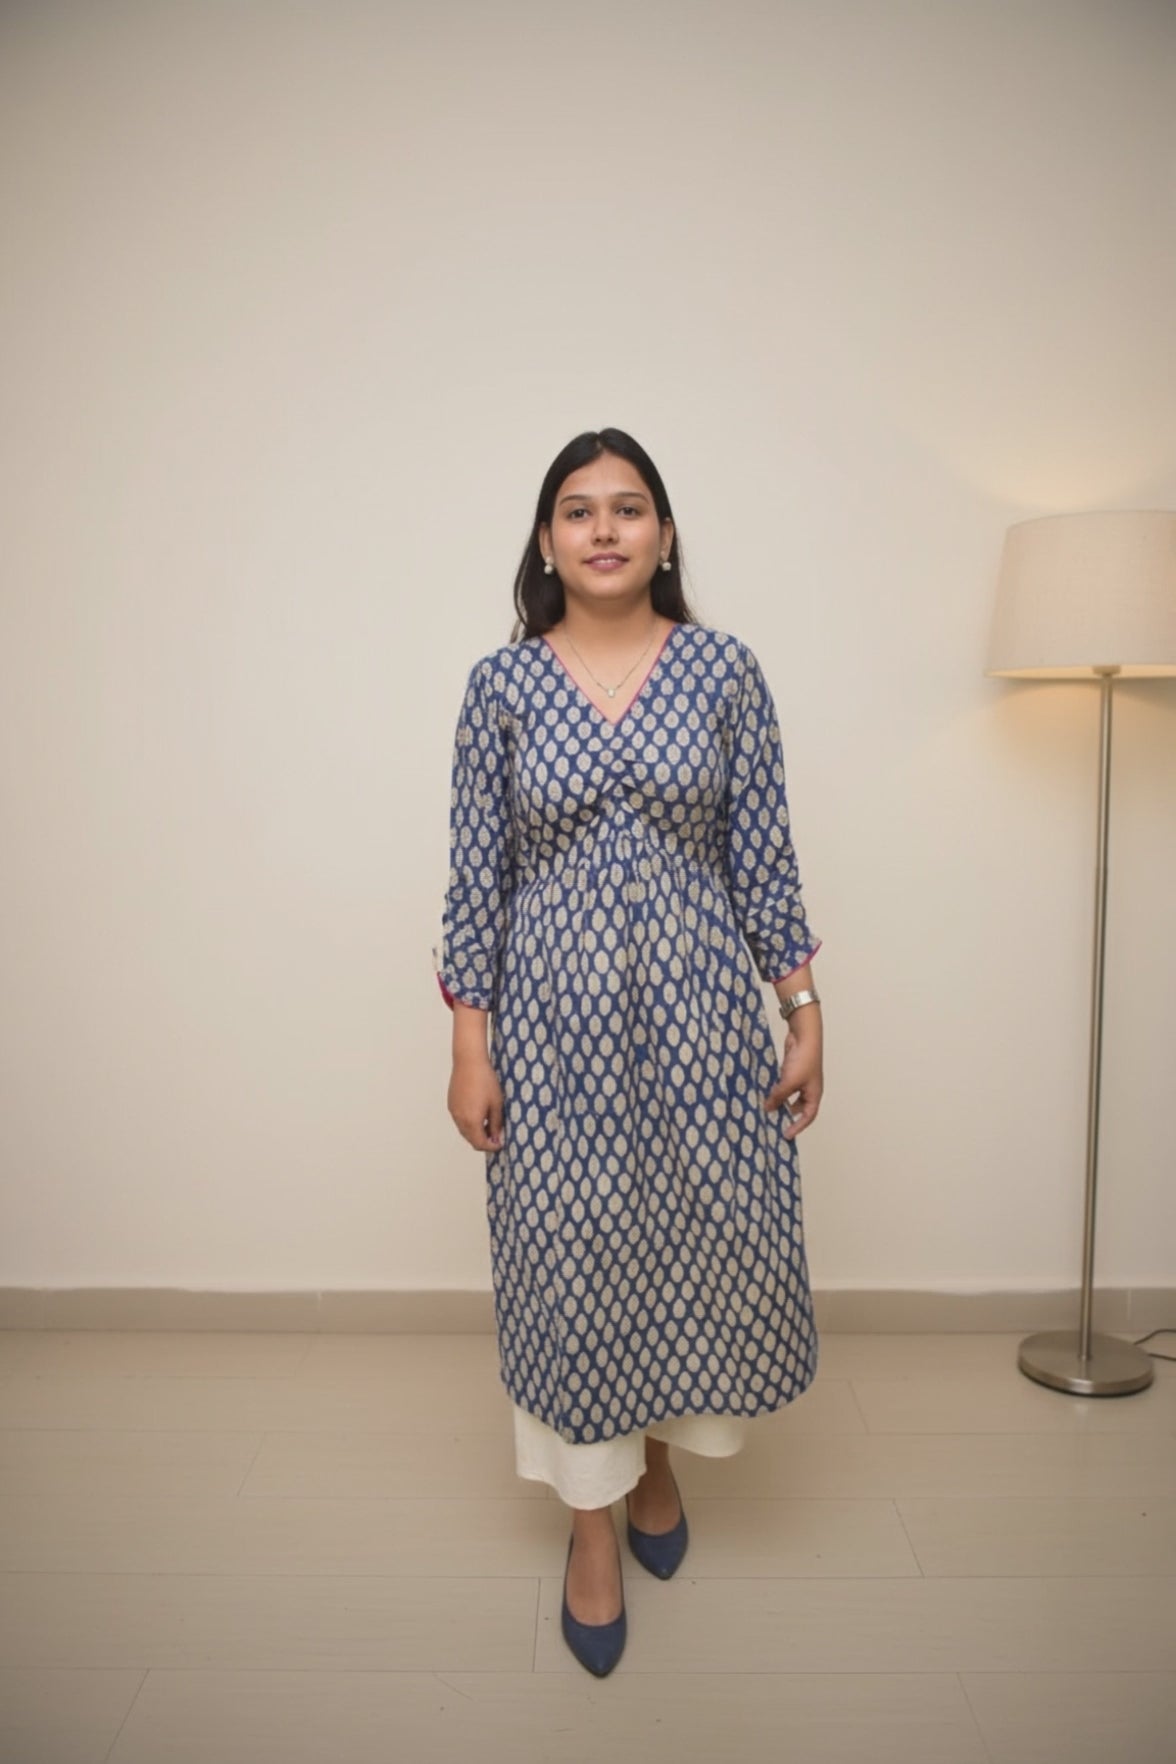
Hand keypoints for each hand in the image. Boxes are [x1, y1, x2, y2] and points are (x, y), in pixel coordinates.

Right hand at [447, 1053, 504, 1150]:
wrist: (469, 1062)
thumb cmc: (485, 1081)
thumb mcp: (497, 1103)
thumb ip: (496, 1123)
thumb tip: (497, 1136)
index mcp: (472, 1121)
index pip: (480, 1144)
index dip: (491, 1147)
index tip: (500, 1144)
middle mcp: (459, 1119)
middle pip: (470, 1139)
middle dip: (483, 1141)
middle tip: (496, 1136)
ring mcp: (453, 1112)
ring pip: (464, 1131)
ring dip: (475, 1133)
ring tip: (489, 1125)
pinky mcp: (451, 1104)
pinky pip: (459, 1121)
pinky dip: (468, 1124)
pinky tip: (478, 1115)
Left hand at [764, 1023, 822, 1138]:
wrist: (804, 1036)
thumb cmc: (803, 1060)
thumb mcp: (789, 1082)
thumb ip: (778, 1097)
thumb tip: (768, 1109)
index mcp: (814, 1094)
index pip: (808, 1116)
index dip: (798, 1127)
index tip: (786, 1135)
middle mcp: (809, 1088)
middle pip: (799, 1107)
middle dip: (788, 1115)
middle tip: (774, 1123)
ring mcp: (801, 1079)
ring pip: (790, 1096)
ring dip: (780, 1102)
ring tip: (767, 1108)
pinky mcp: (792, 1070)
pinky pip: (784, 1085)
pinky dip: (777, 1090)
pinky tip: (766, 1092)